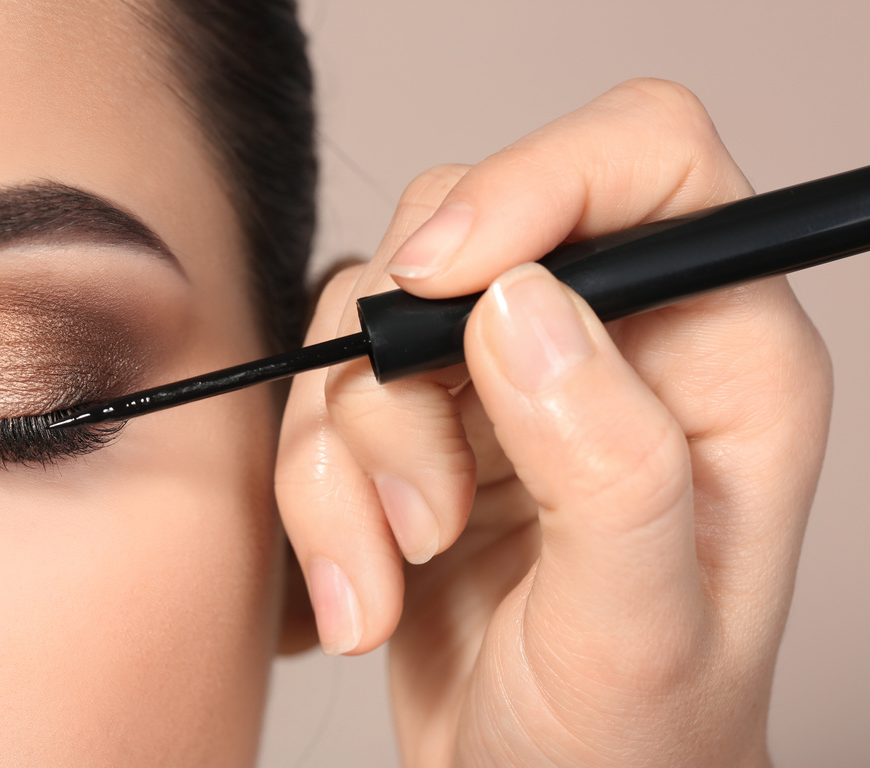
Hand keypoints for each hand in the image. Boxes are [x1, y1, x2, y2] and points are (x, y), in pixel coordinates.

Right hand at [275, 79, 832, 766]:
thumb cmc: (629, 745)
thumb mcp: (639, 632)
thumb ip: (607, 462)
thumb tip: (523, 304)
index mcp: (720, 357)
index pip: (641, 159)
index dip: (533, 182)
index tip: (435, 277)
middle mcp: (613, 345)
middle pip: (463, 230)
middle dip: (404, 378)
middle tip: (420, 517)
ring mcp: (505, 385)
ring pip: (368, 320)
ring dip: (350, 460)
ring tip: (389, 577)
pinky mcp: (422, 428)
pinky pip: (323, 399)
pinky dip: (314, 497)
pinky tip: (363, 588)